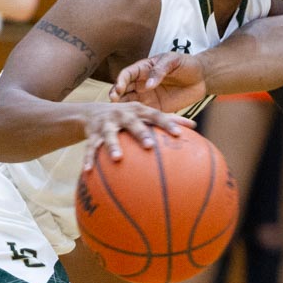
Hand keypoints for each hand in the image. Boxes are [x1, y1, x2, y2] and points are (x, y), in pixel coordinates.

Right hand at [81, 102, 195, 169]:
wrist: (92, 111)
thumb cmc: (129, 116)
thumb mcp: (146, 114)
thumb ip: (168, 119)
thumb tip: (194, 125)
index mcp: (139, 111)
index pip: (156, 115)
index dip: (167, 123)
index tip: (179, 134)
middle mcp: (123, 115)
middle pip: (133, 123)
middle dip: (140, 133)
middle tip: (149, 146)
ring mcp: (106, 124)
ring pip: (109, 135)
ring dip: (113, 146)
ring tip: (118, 159)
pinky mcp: (92, 134)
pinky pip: (90, 148)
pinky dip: (89, 159)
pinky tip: (88, 172)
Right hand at [110, 52, 207, 112]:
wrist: (202, 77)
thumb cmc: (186, 64)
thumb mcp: (173, 61)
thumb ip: (160, 70)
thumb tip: (148, 85)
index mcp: (143, 70)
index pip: (126, 75)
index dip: (120, 82)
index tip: (119, 90)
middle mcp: (141, 85)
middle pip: (124, 92)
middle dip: (117, 98)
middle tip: (114, 106)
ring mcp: (147, 98)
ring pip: (131, 105)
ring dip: (124, 111)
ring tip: (120, 118)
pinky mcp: (156, 109)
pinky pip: (146, 116)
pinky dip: (140, 121)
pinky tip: (136, 127)